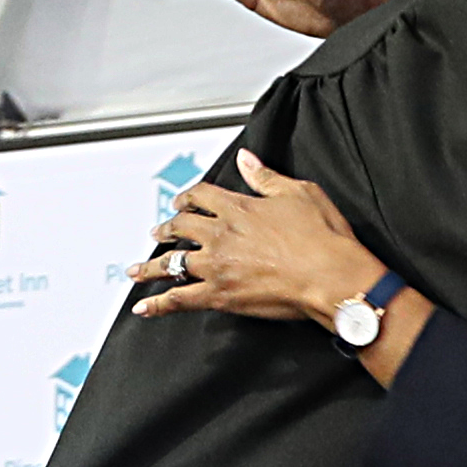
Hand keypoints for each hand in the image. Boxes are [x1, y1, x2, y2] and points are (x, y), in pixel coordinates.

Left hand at [129, 153, 389, 328]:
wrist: (329, 276)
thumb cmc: (322, 238)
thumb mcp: (298, 193)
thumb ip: (265, 177)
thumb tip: (245, 159)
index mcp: (238, 207)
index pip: (201, 196)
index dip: (187, 198)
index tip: (182, 202)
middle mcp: (221, 234)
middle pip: (179, 227)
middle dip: (166, 229)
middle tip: (158, 232)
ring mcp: (217, 266)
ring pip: (171, 263)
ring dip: (150, 266)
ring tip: (137, 270)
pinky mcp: (219, 296)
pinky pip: (179, 300)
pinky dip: (158, 304)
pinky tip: (143, 307)